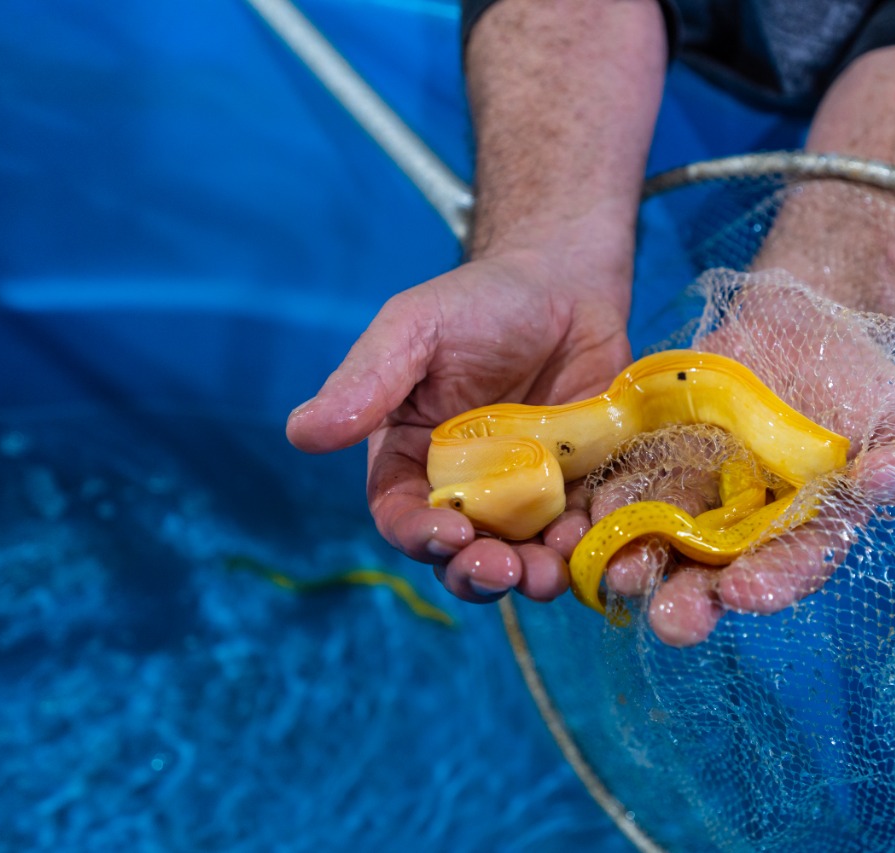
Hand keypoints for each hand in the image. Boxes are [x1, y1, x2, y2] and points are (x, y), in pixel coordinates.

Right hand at [286, 248, 631, 603]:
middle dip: (478, 573)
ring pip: (523, 557)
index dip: (419, 535)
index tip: (448, 534)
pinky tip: (593, 541)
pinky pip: (580, 532)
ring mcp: (526, 496)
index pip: (402, 515)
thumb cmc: (479, 303)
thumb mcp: (414, 329)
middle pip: (461, 555)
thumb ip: (365, 381)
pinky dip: (586, 547)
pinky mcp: (579, 490)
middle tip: (502, 570)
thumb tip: (301, 433)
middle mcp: (466, 491)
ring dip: (533, 576)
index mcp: (411, 460)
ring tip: (548, 574)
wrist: (565, 283)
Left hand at [588, 275, 894, 645]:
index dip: (771, 582)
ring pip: (664, 536)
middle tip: (671, 618)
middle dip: (692, 599)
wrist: (806, 321)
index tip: (745, 590)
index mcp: (809, 534)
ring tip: (619, 570)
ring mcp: (698, 494)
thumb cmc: (866, 383)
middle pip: (717, 573)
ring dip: (639, 557)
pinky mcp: (658, 457)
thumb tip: (893, 489)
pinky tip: (595, 510)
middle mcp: (747, 529)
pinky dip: (611, 500)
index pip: (792, 567)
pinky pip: (631, 483)